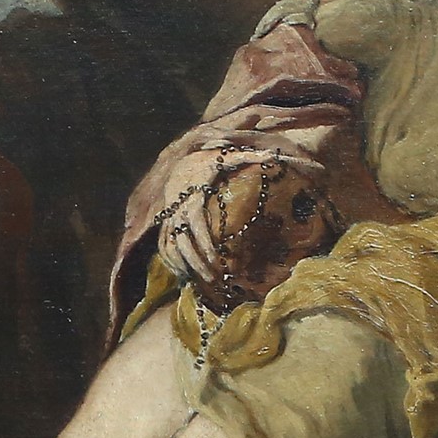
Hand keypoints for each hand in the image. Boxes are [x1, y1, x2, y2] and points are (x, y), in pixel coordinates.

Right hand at [154, 147, 294, 286]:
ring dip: (185, 267)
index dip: (204, 245)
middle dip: (197, 264)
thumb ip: (249, 156)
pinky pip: (164, 246)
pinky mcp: (165, 224)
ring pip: (171, 248)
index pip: (197, 226)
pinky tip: (186, 275)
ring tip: (204, 282)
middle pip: (182, 243)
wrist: (182, 162)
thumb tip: (274, 156)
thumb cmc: (209, 161)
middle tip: (215, 280)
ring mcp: (169, 219)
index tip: (216, 262)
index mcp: (192, 198)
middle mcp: (177, 211)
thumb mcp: (227, 156)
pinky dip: (172, 262)